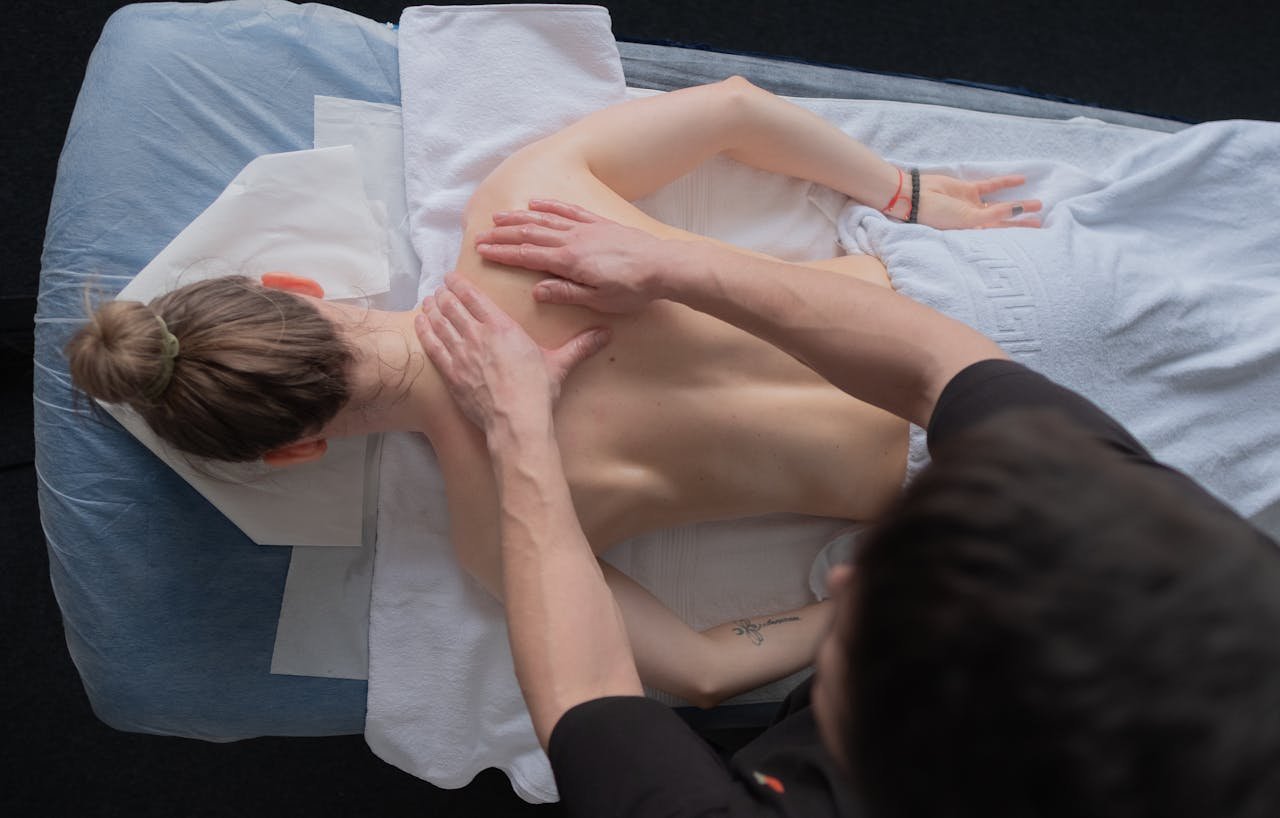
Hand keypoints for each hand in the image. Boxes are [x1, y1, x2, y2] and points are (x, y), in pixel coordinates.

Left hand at [414, 273, 610, 432]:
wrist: (516, 421)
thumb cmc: (538, 392)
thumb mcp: (560, 365)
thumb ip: (580, 346)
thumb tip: (605, 334)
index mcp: (503, 328)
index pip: (476, 299)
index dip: (461, 286)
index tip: (452, 278)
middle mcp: (478, 336)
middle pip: (454, 308)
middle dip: (445, 295)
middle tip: (439, 289)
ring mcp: (462, 355)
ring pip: (441, 324)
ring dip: (433, 310)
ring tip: (428, 301)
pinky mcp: (452, 374)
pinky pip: (433, 347)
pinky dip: (425, 332)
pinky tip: (420, 324)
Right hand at [474, 200, 669, 312]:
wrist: (663, 266)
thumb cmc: (633, 288)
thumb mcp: (599, 300)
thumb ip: (566, 293)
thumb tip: (537, 291)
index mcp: (569, 261)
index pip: (527, 256)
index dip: (503, 253)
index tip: (482, 251)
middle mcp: (573, 240)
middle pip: (530, 235)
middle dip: (502, 236)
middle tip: (480, 236)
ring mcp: (585, 228)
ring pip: (544, 220)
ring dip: (519, 218)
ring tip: (499, 218)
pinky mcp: (598, 222)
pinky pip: (568, 210)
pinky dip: (549, 206)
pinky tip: (536, 204)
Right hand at [907, 173, 1042, 229]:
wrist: (916, 196)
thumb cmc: (938, 214)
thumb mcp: (968, 218)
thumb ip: (994, 214)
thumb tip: (1018, 210)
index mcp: (974, 234)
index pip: (1002, 236)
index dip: (1019, 234)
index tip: (1037, 234)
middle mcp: (975, 222)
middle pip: (1005, 223)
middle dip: (1023, 223)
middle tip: (1042, 223)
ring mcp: (972, 205)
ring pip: (1001, 205)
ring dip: (1019, 204)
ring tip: (1038, 204)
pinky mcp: (968, 190)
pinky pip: (991, 186)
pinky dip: (1006, 183)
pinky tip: (1022, 180)